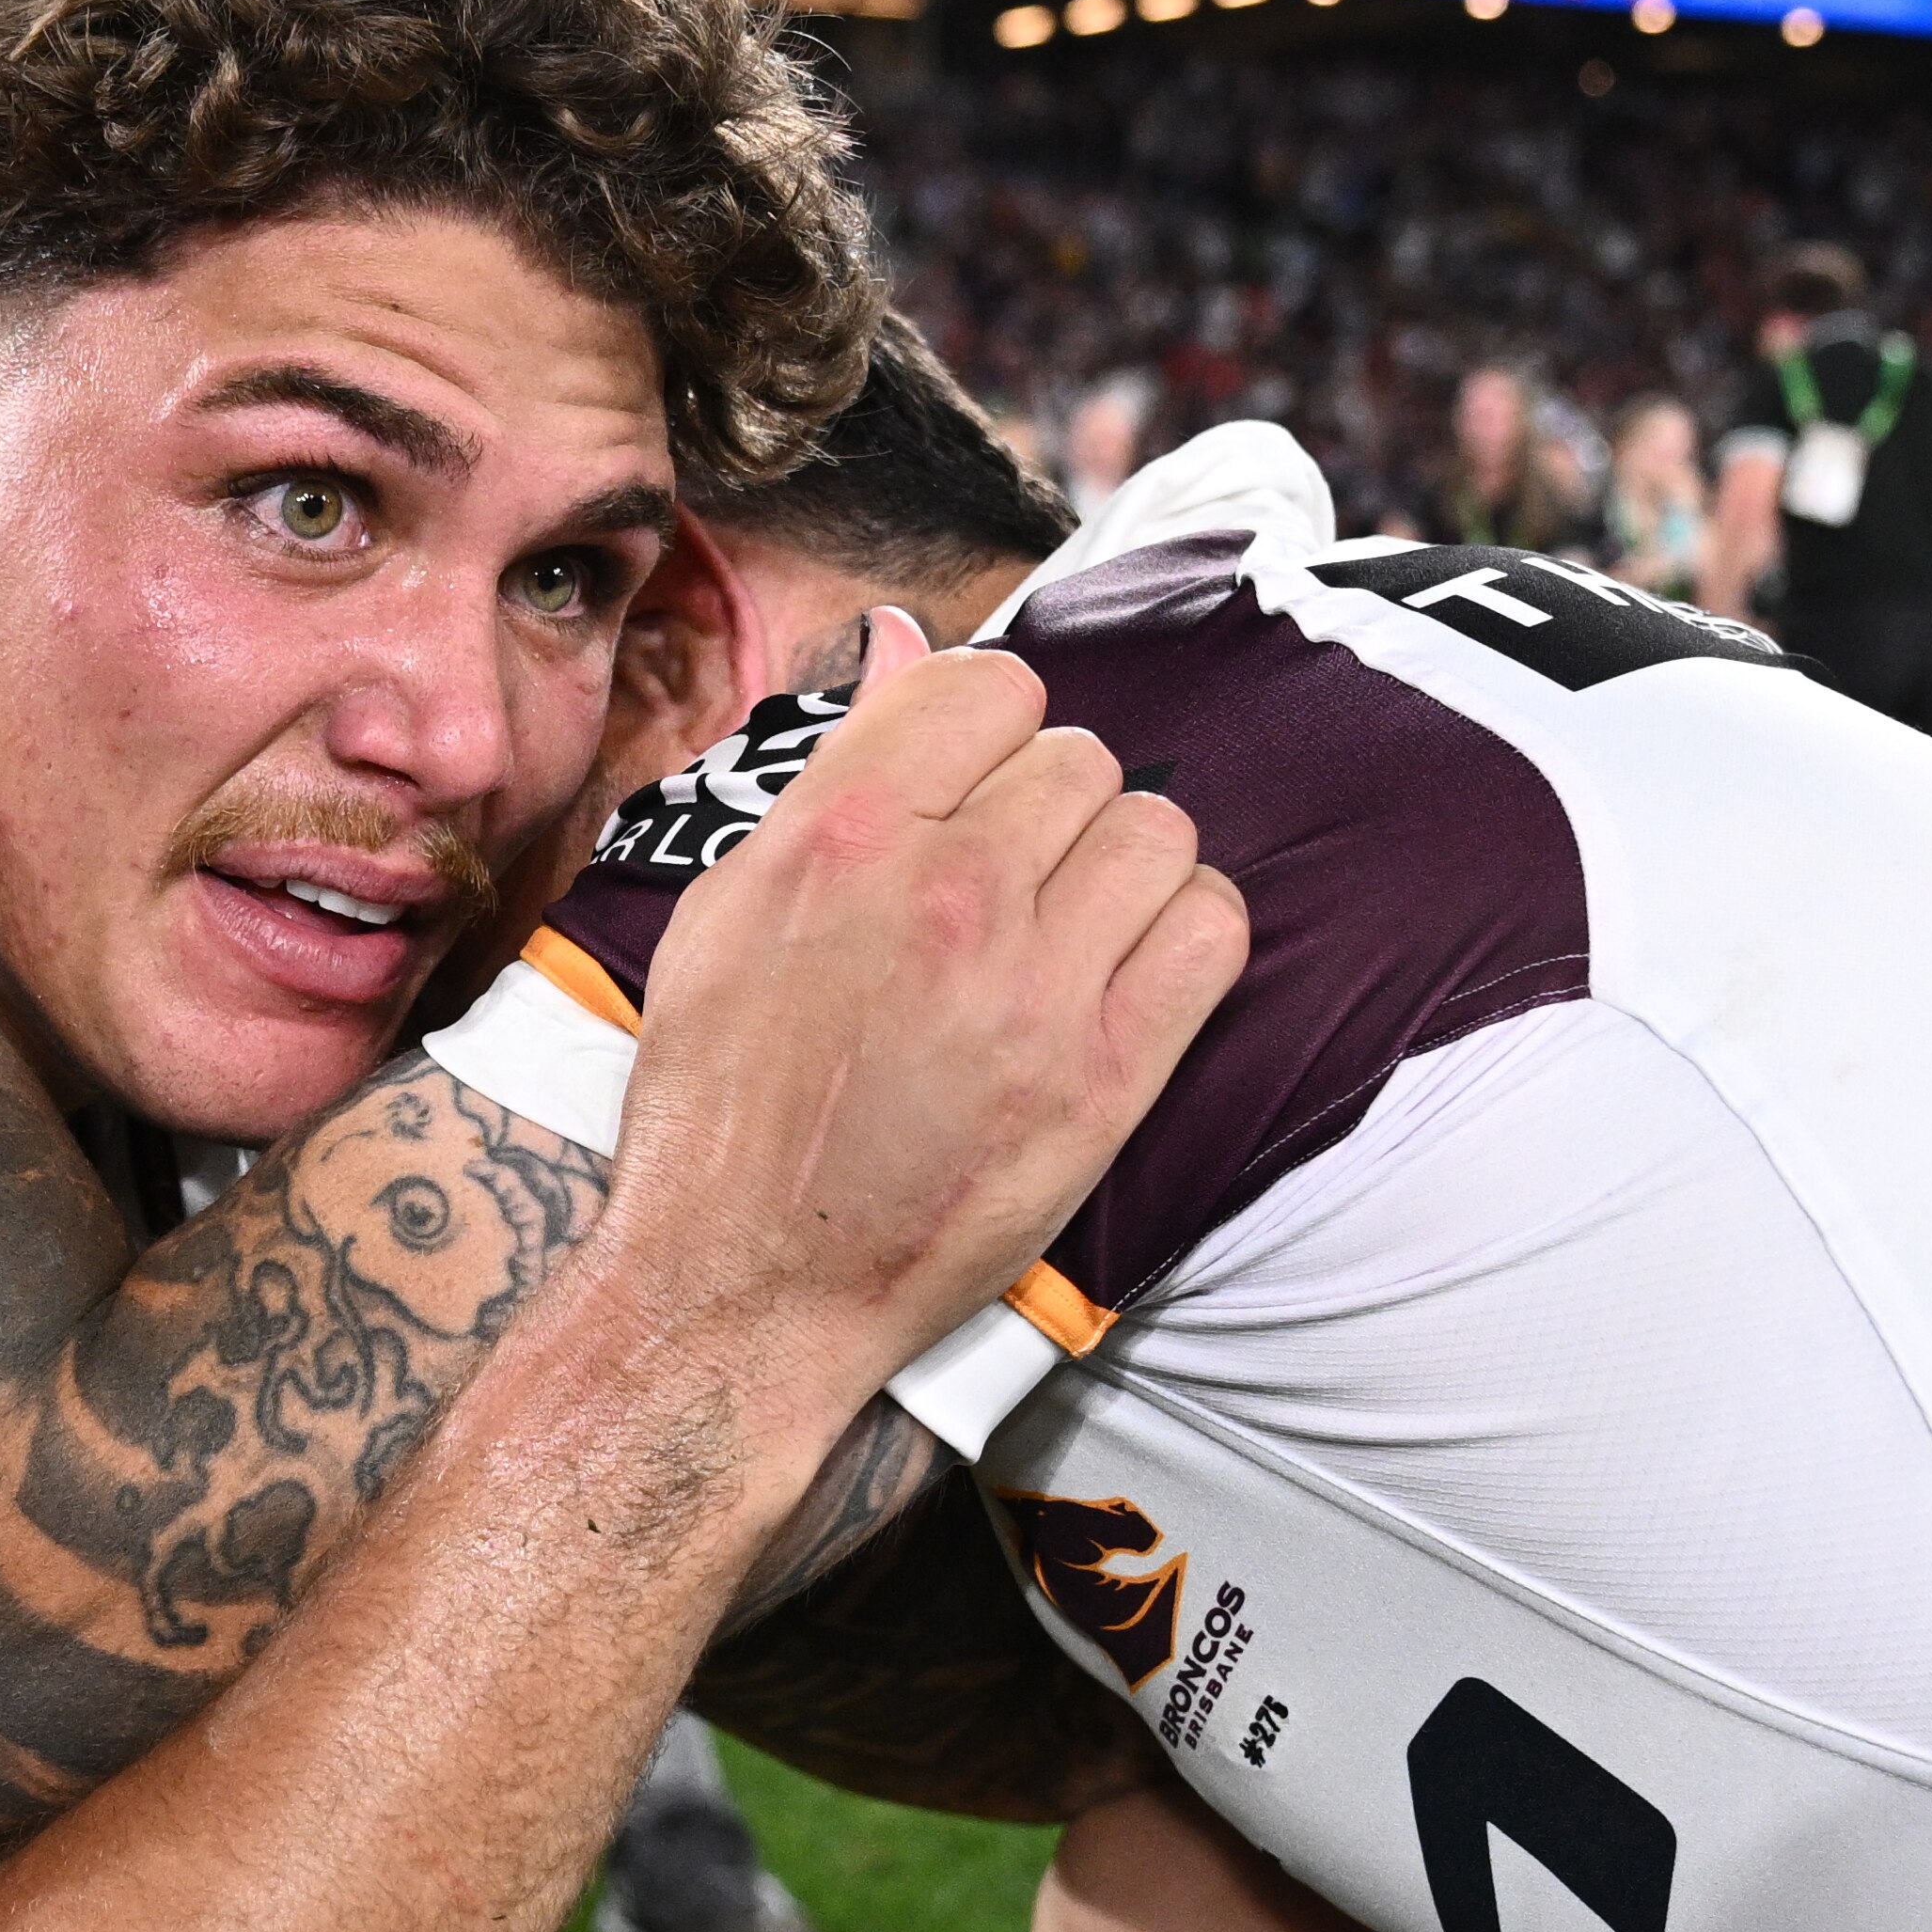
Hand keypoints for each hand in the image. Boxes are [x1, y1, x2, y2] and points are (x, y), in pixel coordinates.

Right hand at [606, 609, 1245, 1435]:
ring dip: (1121, 867)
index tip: (970, 790)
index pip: (990, 685)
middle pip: (1079, 757)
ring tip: (1070, 927)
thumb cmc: (719, 1104)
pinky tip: (1127, 970)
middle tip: (1009, 881)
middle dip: (1048, 807)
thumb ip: (832, 772)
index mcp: (843, 833)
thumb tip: (907, 646)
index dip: (987, 733)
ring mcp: (1035, 987)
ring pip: (1158, 830)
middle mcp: (948, 891)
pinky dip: (1184, 934)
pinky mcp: (1105, 1080)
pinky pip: (1212, 933)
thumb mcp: (727, 910)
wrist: (743, 1285)